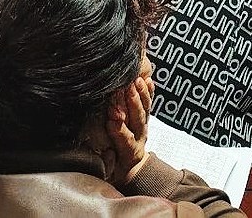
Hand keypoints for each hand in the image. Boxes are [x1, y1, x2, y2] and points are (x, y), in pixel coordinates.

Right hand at [104, 69, 154, 184]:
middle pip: (137, 120)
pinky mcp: (145, 120)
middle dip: (132, 104)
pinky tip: (148, 80)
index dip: (120, 129)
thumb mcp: (109, 172)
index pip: (125, 139)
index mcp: (129, 152)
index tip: (113, 119)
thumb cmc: (115, 170)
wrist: (131, 168)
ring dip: (141, 94)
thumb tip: (102, 156)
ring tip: (137, 80)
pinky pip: (149, 104)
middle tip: (127, 89)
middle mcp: (139, 138)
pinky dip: (149, 92)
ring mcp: (144, 128)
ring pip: (145, 109)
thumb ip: (106, 163)